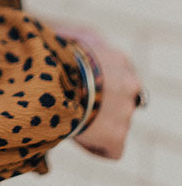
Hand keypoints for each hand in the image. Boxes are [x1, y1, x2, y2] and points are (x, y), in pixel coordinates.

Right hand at [51, 23, 141, 159]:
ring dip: (97, 124)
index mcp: (120, 60)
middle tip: (75, 104)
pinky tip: (77, 137)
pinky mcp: (117, 136)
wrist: (54, 77)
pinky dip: (95, 146)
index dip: (98, 84)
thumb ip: (84, 40)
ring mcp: (126, 112)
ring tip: (71, 119)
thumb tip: (74, 43)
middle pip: (120, 101)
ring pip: (116, 124)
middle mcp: (131, 85)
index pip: (118, 76)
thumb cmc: (58, 54)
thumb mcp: (74, 36)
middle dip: (103, 105)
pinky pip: (112, 149)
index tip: (79, 87)